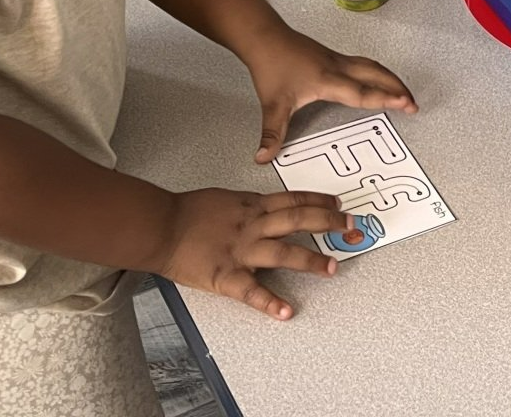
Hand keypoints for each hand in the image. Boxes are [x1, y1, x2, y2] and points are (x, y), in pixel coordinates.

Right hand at [160, 188, 358, 319]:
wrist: (160, 227)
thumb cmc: (187, 212)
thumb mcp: (225, 198)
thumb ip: (249, 206)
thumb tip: (269, 207)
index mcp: (252, 206)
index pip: (294, 200)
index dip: (320, 202)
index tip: (339, 205)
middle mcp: (252, 226)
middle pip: (298, 220)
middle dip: (328, 224)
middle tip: (351, 228)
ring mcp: (241, 250)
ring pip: (283, 252)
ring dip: (311, 261)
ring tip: (332, 268)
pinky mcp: (226, 275)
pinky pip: (252, 291)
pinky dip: (270, 303)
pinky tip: (287, 311)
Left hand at [241, 28, 417, 162]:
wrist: (265, 37)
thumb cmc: (272, 65)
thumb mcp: (273, 104)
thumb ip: (272, 133)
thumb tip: (264, 157)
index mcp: (328, 80)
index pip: (362, 92)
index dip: (385, 99)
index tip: (404, 104)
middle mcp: (338, 68)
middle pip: (376, 75)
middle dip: (398, 89)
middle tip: (413, 104)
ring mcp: (338, 60)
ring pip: (373, 67)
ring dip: (391, 79)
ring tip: (404, 93)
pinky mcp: (334, 57)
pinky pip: (365, 64)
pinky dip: (379, 73)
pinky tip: (379, 79)